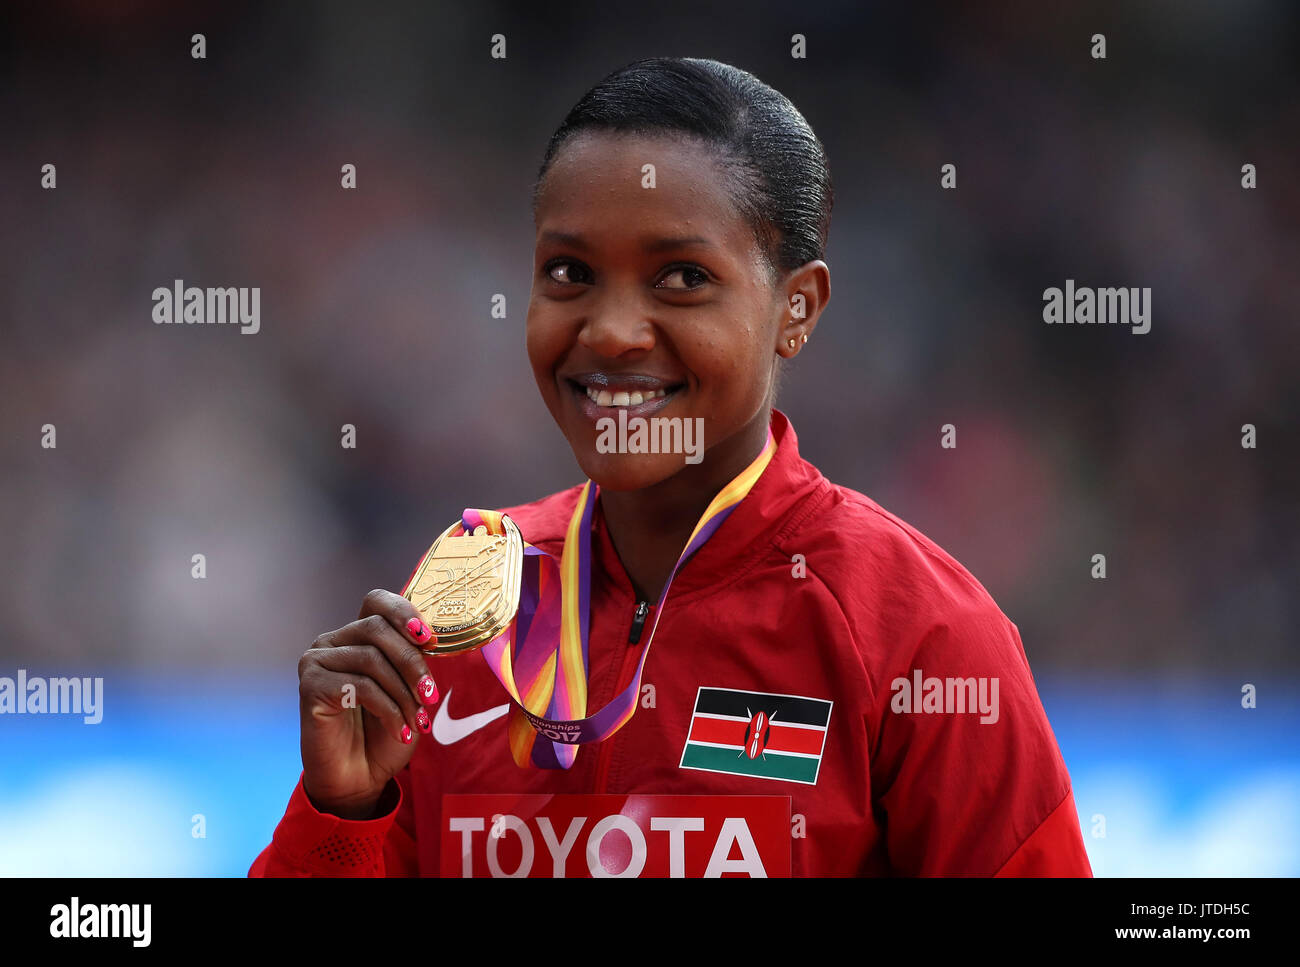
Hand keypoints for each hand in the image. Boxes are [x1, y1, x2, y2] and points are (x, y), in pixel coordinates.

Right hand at [297, 589, 439, 818]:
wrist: (360, 777)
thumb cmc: (385, 731)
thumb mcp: (409, 689)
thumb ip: (415, 658)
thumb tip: (431, 637)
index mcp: (357, 635)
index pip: (376, 601)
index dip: (404, 612)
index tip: (430, 640)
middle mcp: (332, 641)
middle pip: (377, 629)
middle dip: (412, 662)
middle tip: (431, 695)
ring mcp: (317, 661)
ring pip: (371, 659)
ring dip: (403, 694)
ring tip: (418, 722)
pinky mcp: (310, 686)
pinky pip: (359, 687)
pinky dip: (388, 710)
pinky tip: (400, 731)